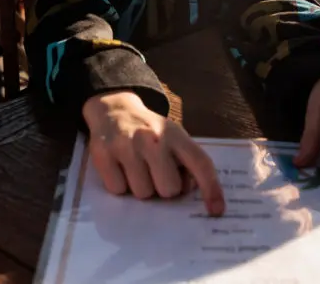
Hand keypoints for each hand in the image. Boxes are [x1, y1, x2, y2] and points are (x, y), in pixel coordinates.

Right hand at [82, 92, 224, 215]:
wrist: (115, 109)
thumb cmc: (150, 131)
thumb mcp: (173, 138)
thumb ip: (186, 162)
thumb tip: (192, 192)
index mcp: (175, 134)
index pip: (200, 163)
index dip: (211, 189)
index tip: (216, 211)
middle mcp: (153, 138)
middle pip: (169, 189)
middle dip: (165, 189)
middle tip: (157, 175)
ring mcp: (127, 145)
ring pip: (143, 193)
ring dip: (141, 188)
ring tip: (137, 169)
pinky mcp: (103, 154)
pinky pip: (118, 190)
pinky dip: (120, 185)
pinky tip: (120, 168)